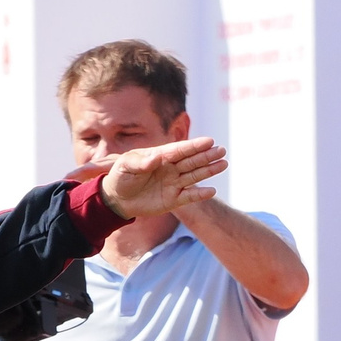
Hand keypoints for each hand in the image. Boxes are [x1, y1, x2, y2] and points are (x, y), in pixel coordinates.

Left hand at [84, 138, 226, 219]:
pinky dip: (200, 194)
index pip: (180, 150)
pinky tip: (211, 191)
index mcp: (160, 156)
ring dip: (209, 170)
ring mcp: (174, 183)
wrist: (117, 199)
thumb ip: (141, 162)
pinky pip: (189, 196)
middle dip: (207, 156)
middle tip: (222, 150)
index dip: (194, 146)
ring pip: (194, 175)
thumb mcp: (125, 166)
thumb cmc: (121, 177)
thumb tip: (156, 158)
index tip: (209, 141)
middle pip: (192, 161)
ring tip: (223, 164)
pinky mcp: (173, 199)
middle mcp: (171, 168)